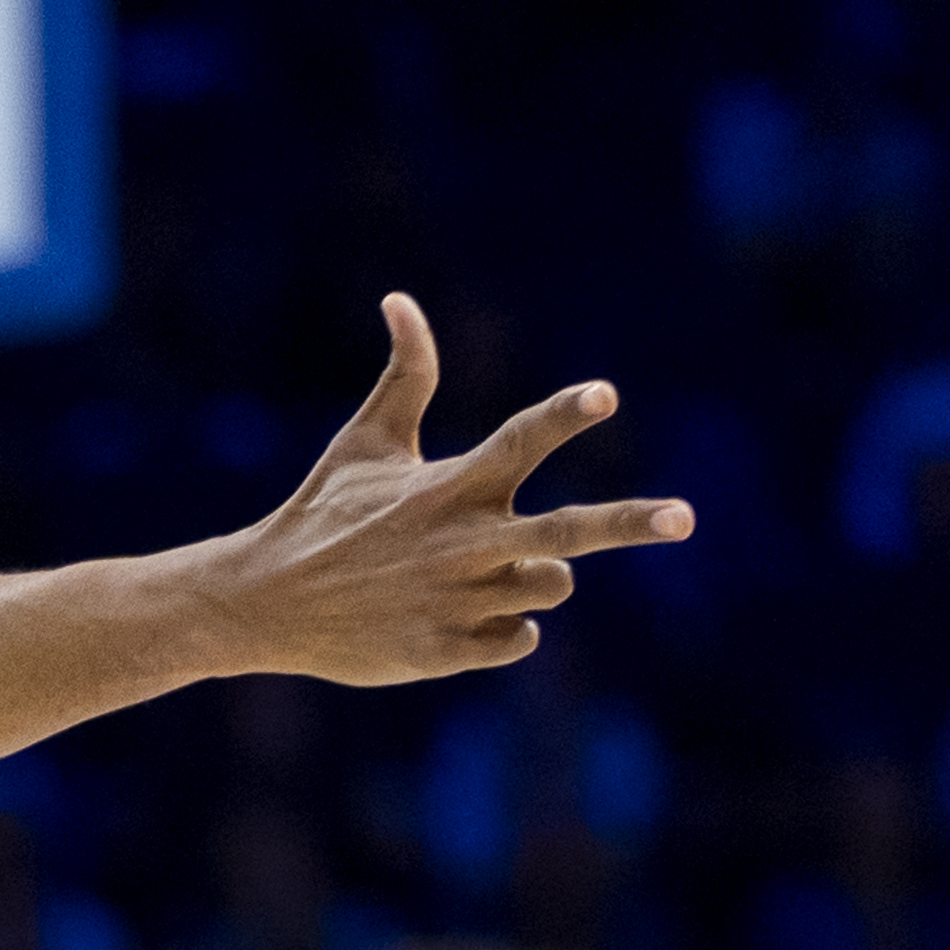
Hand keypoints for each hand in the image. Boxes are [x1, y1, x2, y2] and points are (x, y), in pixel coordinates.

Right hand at [215, 293, 691, 686]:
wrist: (263, 604)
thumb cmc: (322, 514)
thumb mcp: (364, 442)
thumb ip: (405, 374)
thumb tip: (400, 298)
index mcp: (447, 487)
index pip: (517, 443)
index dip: (563, 416)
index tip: (603, 396)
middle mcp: (460, 543)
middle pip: (567, 531)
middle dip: (632, 521)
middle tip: (686, 518)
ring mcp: (455, 602)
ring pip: (551, 584)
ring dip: (535, 575)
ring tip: (486, 571)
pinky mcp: (443, 652)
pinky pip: (520, 638)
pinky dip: (507, 627)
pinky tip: (464, 615)